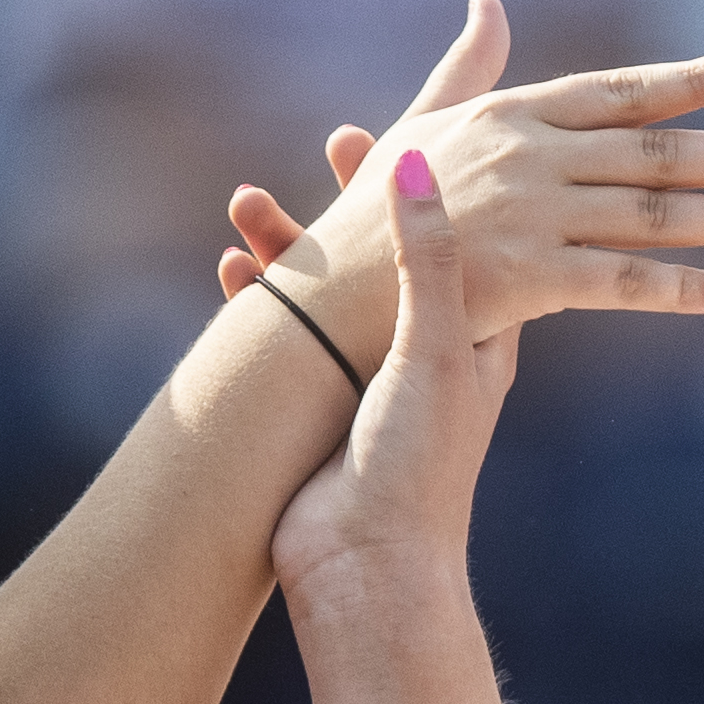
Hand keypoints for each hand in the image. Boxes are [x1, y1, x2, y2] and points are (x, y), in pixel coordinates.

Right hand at [228, 0, 703, 366]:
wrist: (327, 302)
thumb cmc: (373, 218)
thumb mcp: (419, 128)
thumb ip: (466, 69)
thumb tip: (489, 1)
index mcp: (512, 118)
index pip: (619, 92)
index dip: (688, 80)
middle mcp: (529, 156)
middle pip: (654, 149)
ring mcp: (529, 214)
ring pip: (652, 212)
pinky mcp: (522, 277)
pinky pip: (618, 283)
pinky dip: (679, 289)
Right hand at [273, 143, 519, 617]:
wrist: (367, 573)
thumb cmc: (418, 468)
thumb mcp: (431, 350)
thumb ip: (428, 260)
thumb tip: (418, 164)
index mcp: (477, 337)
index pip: (470, 238)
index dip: (442, 185)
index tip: (415, 130)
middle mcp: (426, 355)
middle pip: (391, 256)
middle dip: (358, 204)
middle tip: (336, 142)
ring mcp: (368, 382)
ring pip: (330, 293)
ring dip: (293, 249)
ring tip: (245, 203)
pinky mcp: (317, 412)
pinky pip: (284, 341)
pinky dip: (258, 303)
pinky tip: (226, 271)